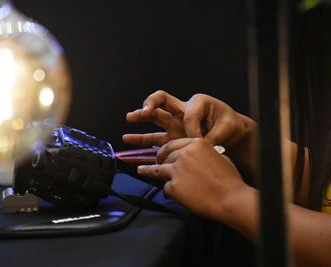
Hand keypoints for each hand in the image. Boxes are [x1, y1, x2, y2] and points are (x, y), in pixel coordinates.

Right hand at [123, 90, 254, 151]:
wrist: (232, 134)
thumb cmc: (230, 126)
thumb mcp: (226, 128)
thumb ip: (212, 137)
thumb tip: (199, 146)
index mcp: (198, 103)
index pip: (188, 114)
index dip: (193, 128)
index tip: (200, 140)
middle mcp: (183, 111)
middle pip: (162, 101)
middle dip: (151, 104)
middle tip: (144, 112)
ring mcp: (176, 124)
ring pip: (155, 118)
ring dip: (141, 117)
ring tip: (129, 118)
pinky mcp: (173, 138)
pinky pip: (155, 138)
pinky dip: (142, 140)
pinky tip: (129, 139)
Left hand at [137, 138, 247, 219]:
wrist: (230, 198)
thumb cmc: (228, 180)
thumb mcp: (218, 157)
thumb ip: (202, 154)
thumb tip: (196, 159)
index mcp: (195, 144)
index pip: (173, 144)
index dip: (166, 150)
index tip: (162, 153)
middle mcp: (184, 153)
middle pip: (165, 156)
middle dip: (159, 160)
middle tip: (155, 163)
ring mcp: (177, 169)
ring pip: (157, 169)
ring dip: (148, 170)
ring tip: (141, 170)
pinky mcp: (173, 185)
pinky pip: (166, 188)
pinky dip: (170, 192)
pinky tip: (176, 195)